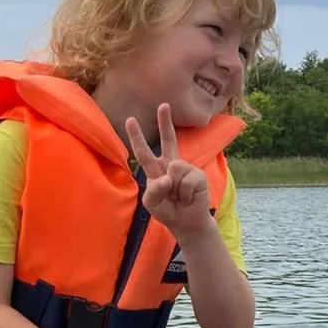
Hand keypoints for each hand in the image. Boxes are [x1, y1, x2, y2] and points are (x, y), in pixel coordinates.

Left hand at [125, 104, 212, 239]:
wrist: (186, 222)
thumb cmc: (167, 210)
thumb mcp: (151, 203)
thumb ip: (154, 191)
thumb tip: (167, 177)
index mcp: (155, 170)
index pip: (144, 151)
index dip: (137, 136)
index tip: (130, 119)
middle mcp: (170, 165)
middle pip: (168, 140)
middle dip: (165, 122)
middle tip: (163, 105)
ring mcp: (185, 169)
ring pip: (175, 169)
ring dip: (174, 189)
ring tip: (179, 197)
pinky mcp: (198, 176)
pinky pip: (187, 181)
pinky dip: (185, 193)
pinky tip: (189, 197)